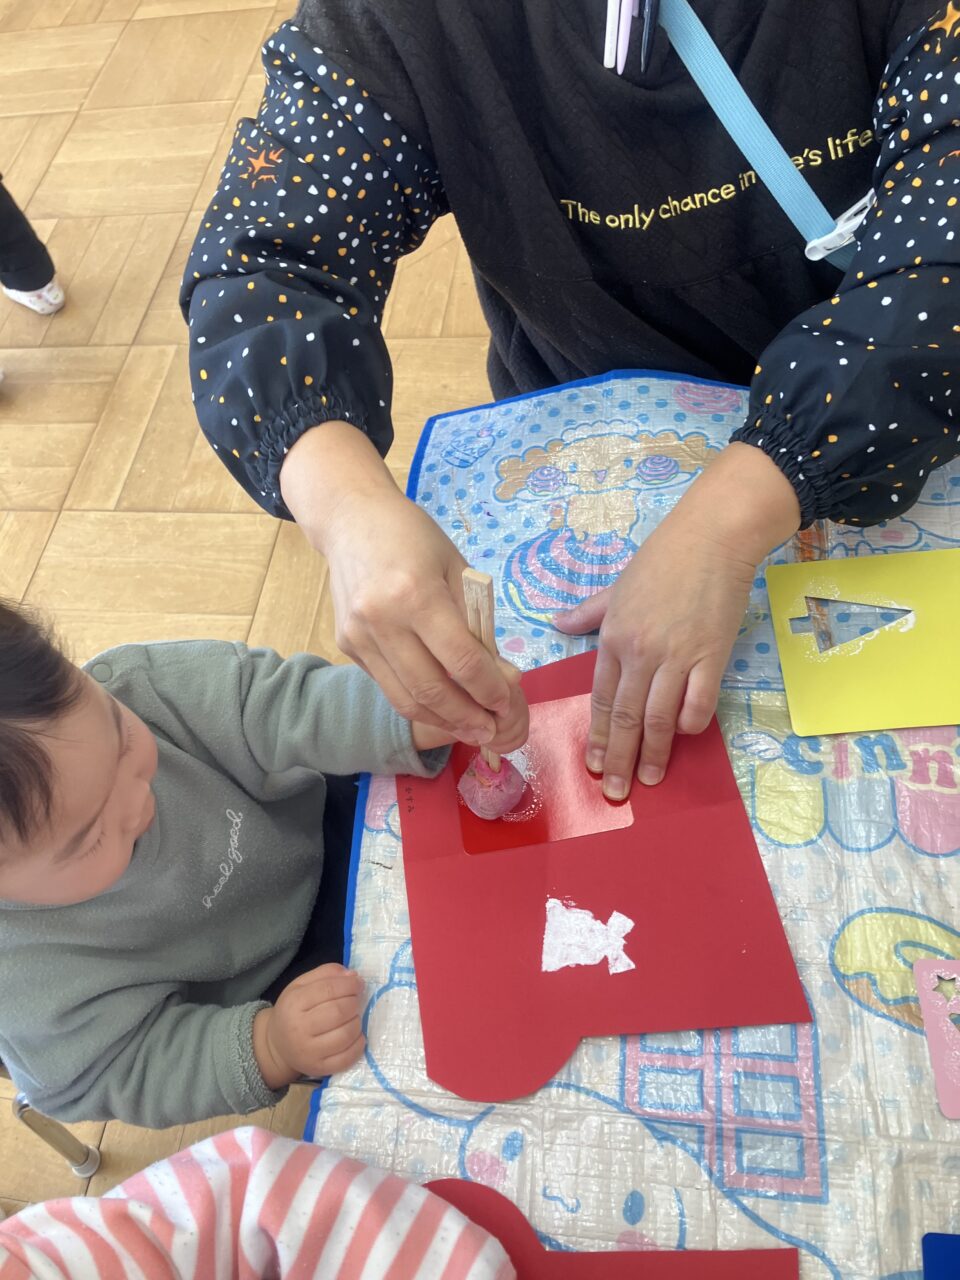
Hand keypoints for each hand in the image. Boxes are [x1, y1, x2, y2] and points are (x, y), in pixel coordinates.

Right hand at [253, 964, 364, 1088]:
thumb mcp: (301, 985)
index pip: (328, 990)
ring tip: (354, 1017)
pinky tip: (356, 1035)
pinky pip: (347, 1058)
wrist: (277, 1045)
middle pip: (339, 1012)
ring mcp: (309, 1052)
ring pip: (346, 1034)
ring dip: (357, 1022)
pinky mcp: (319, 1068)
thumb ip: (326, 974)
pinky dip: (358, 1045)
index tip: (358, 983)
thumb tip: (352, 975)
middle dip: (355, 1002)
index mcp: (294, 1003)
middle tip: (357, 1000)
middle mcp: (299, 1029)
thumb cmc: (293, 1011)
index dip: (349, 985)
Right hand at [280, 423, 516, 742]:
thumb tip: (499, 674)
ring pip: (405, 699)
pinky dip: (417, 703)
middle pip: (430, 690)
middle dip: (467, 718)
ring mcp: (359, 637)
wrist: (350, 520)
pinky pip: (388, 686)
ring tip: (471, 730)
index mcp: (415, 594)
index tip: (508, 704)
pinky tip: (442, 708)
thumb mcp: (455, 566)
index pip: (460, 659)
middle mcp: (381, 621)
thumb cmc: (412, 537)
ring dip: (442, 722)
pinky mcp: (347, 646)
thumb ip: (474, 620)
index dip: (489, 689)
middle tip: (492, 732)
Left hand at [554, 444, 800, 795]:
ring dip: (653, 755)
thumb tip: (556, 624)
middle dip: (619, 759)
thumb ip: (588, 613)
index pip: (600, 699)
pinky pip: (699, 704)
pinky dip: (690, 724)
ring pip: (659, 719)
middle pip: (626, 718)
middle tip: (615, 793)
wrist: (712, 537)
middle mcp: (640, 653)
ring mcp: (677, 657)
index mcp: (613, 638)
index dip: (597, 736)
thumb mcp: (615, 586)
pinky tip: (683, 736)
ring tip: (648, 780)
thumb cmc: (662, 559)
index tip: (593, 765)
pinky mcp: (712, 657)